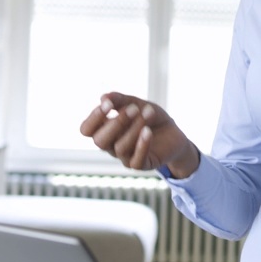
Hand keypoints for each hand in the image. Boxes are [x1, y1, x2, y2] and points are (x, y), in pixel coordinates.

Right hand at [78, 92, 199, 177]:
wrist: (174, 132)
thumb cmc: (150, 116)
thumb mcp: (137, 103)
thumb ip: (120, 100)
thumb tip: (103, 97)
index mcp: (105, 130)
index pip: (86, 130)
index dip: (94, 118)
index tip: (108, 104)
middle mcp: (111, 146)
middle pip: (100, 141)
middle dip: (116, 123)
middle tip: (134, 108)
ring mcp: (126, 157)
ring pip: (120, 148)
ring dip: (134, 129)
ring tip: (149, 113)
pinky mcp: (142, 164)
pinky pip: (136, 160)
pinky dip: (142, 145)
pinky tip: (148, 131)